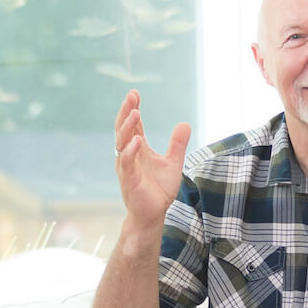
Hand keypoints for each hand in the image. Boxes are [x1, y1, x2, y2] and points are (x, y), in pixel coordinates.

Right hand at [113, 90, 191, 224]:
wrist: (154, 214)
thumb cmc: (159, 189)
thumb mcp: (173, 163)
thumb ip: (177, 144)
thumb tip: (185, 123)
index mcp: (138, 149)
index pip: (133, 125)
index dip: (132, 109)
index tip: (135, 93)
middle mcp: (130, 155)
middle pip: (123, 129)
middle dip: (126, 112)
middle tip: (131, 96)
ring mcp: (127, 167)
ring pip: (122, 143)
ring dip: (127, 127)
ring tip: (136, 113)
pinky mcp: (129, 180)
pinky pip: (127, 163)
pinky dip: (130, 151)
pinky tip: (136, 140)